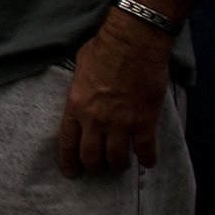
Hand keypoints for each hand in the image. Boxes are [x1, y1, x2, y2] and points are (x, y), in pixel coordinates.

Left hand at [56, 9, 170, 175]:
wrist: (133, 42)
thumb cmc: (103, 49)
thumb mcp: (79, 69)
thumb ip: (79, 90)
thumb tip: (82, 99)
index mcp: (75, 106)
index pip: (67, 143)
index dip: (68, 162)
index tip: (71, 172)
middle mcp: (95, 120)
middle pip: (91, 156)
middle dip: (95, 166)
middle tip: (100, 168)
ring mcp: (120, 123)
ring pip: (117, 158)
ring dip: (119, 165)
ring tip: (122, 164)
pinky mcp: (144, 122)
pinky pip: (145, 151)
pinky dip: (147, 159)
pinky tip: (147, 161)